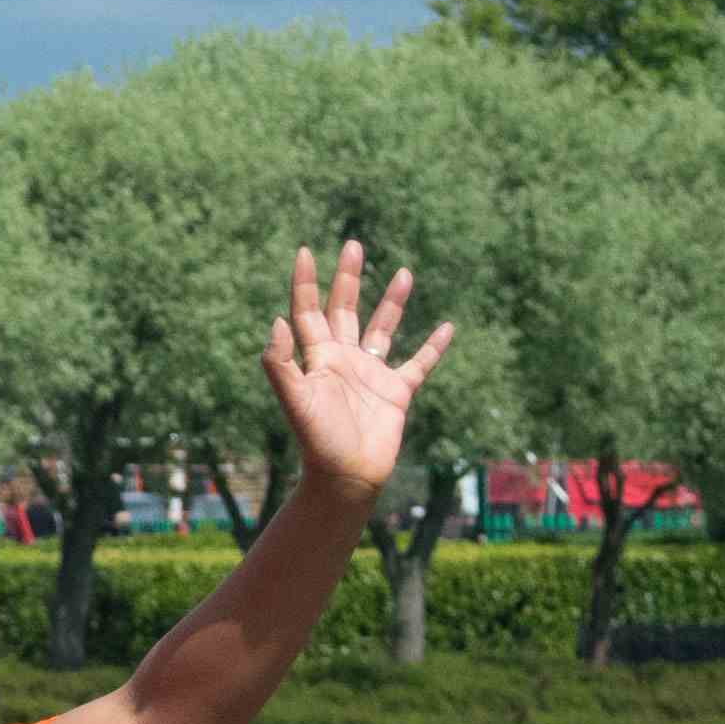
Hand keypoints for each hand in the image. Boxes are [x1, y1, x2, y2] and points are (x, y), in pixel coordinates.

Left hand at [265, 240, 451, 509]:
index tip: (306, 251)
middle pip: (344, 310)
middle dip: (347, 278)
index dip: (305, 283)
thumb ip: (282, 364)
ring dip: (391, 302)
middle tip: (353, 244)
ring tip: (404, 272)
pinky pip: (418, 364)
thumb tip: (277, 322)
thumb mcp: (296, 402)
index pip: (307, 312)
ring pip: (382, 329)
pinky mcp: (397, 392)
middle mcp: (342, 361)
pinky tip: (447, 327)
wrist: (346, 478)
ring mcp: (370, 375)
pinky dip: (433, 347)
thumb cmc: (317, 442)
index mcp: (316, 359)